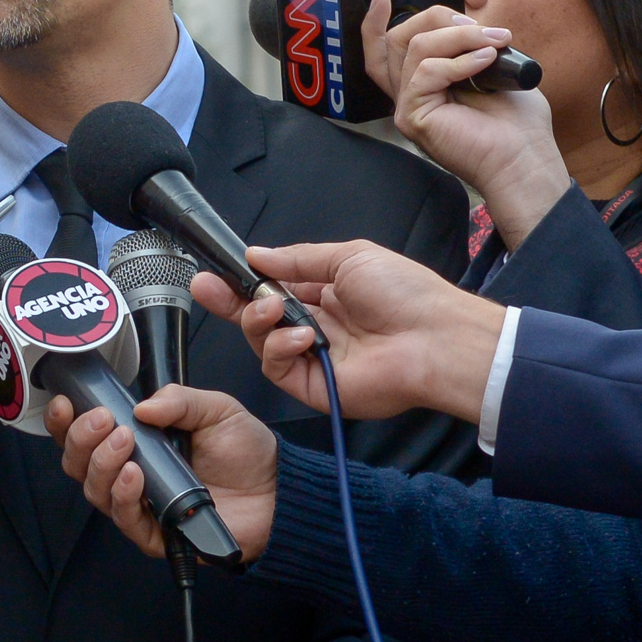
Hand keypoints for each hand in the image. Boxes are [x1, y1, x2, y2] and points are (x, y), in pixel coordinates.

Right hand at [47, 384, 276, 561]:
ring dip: (101, 464)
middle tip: (101, 420)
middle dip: (81, 440)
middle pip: (79, 464)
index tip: (66, 402)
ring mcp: (141, 506)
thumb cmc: (246, 452)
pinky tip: (134, 475)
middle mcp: (130, 475)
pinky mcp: (156, 534)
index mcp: (137, 443)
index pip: (87, 435)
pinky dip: (123, 496)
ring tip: (123, 442)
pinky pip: (124, 519)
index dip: (66, 421)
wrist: (279, 491)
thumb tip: (142, 406)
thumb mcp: (215, 409)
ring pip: (95, 491)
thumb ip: (179, 400)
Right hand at [197, 240, 503, 423]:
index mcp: (325, 294)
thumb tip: (257, 255)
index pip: (272, 289)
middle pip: (258, 317)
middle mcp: (315, 326)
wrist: (434, 339)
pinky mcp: (313, 386)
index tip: (216, 272)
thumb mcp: (349, 257)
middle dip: (229, 302)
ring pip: (261, 342)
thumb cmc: (406, 294)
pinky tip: (301, 336)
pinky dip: (279, 348)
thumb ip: (298, 259)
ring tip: (272, 308)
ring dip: (258, 321)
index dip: (242, 282)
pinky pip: (276, 368)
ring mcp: (312, 357)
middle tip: (207, 288)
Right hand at [363, 0, 570, 249]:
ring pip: (415, 48)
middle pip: (398, 38)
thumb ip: (468, 44)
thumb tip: (462, 21)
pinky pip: (426, 72)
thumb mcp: (492, 67)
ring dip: (459, 37)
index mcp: (424, 84)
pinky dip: (460, 62)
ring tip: (494, 44)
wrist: (524, 159)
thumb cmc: (516, 122)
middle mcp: (409, 95)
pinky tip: (486, 63)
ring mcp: (408, 107)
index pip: (383, 49)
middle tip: (480, 29)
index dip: (376, 23)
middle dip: (438, 18)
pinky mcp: (413, 117)